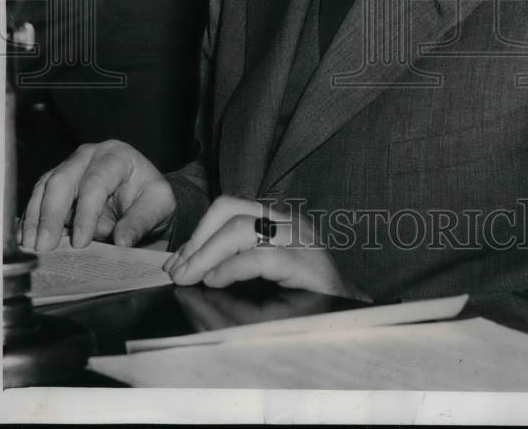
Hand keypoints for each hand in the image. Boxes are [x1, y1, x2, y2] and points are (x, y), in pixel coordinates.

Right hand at [19, 140, 175, 251]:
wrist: (142, 198)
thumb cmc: (150, 199)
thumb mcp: (158, 207)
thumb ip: (140, 222)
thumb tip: (121, 242)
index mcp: (117, 156)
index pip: (96, 182)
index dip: (86, 213)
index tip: (80, 242)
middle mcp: (90, 156)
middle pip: (63, 180)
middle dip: (51, 215)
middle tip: (45, 247)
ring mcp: (69, 166)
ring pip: (45, 187)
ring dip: (35, 219)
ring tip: (32, 247)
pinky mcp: (56, 182)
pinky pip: (37, 197)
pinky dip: (30, 219)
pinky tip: (26, 240)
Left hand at [162, 195, 370, 301]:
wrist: (350, 319)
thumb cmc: (303, 301)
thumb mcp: (261, 280)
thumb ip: (231, 268)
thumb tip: (188, 272)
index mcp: (276, 221)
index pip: (229, 208)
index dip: (198, 232)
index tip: (177, 261)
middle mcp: (288, 222)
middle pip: (230, 208)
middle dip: (197, 239)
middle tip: (178, 270)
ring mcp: (300, 239)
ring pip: (241, 227)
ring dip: (206, 253)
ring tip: (190, 277)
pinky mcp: (307, 263)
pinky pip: (261, 256)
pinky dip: (231, 268)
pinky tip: (216, 282)